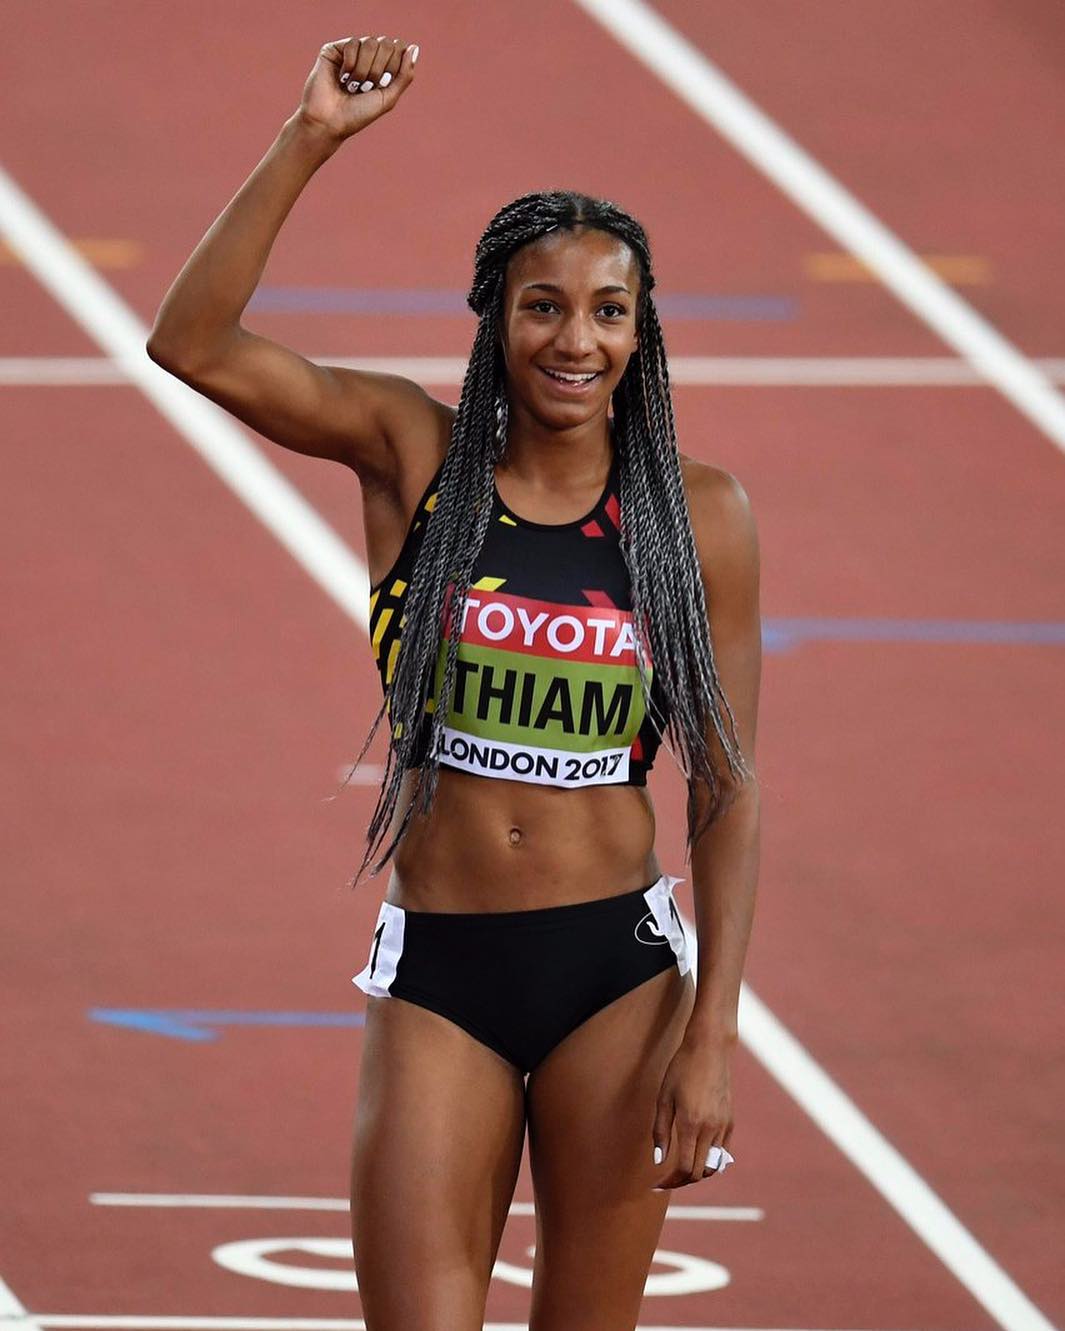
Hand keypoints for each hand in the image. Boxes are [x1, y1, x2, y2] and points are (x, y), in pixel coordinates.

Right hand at [295, 35, 418, 142]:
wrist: (330, 122)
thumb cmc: (358, 114)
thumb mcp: (388, 98)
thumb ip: (404, 75)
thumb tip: (414, 47)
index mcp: (382, 68)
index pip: (399, 49)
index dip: (393, 67)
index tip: (381, 86)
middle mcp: (368, 58)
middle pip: (387, 44)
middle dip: (379, 70)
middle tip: (366, 88)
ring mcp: (351, 52)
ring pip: (370, 42)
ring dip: (364, 70)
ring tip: (353, 86)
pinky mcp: (334, 49)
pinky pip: (353, 43)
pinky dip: (350, 64)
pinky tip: (342, 78)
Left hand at [651, 1033, 733, 1188]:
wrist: (709, 1049)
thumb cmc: (681, 1069)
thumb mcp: (664, 1098)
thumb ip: (660, 1131)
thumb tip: (659, 1161)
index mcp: (691, 1124)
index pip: (684, 1168)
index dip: (670, 1181)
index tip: (656, 1184)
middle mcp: (711, 1129)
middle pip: (699, 1172)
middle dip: (682, 1181)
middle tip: (666, 1179)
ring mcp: (723, 1126)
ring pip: (713, 1166)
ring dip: (697, 1173)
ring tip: (679, 1169)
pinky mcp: (730, 1121)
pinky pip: (722, 1152)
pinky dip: (710, 1161)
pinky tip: (696, 1155)